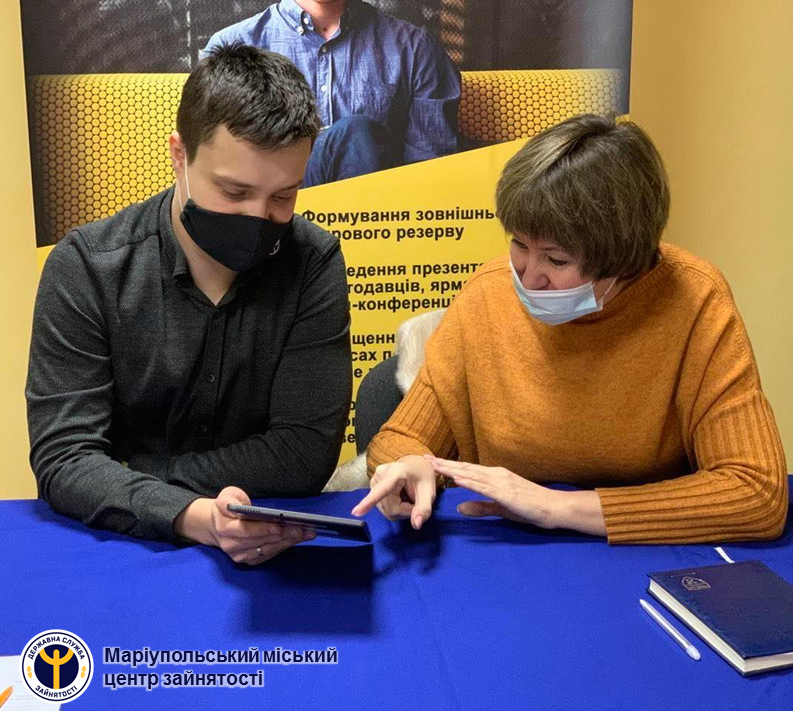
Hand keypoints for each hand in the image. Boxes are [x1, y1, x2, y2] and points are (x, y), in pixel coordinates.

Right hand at [174, 486, 314, 564]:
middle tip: (302, 529)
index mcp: (224, 527)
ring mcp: (239, 555)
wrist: (215, 524)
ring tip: (306, 533)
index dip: (263, 529)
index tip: (280, 526)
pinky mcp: (247, 560)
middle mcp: (231, 545)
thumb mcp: (226, 496)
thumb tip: (243, 508)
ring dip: (287, 542)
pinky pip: (267, 555)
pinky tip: (296, 539)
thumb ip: (230, 500)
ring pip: (266, 550)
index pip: (245, 531)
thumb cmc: (227, 507)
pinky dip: (283, 547)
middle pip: (260, 541)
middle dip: (283, 535)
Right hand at [351, 455, 436, 529]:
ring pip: (383, 508)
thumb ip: (424, 508)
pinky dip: (392, 506)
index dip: (369, 502)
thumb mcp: (429, 491)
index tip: (356, 512)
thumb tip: (416, 524)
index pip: (382, 490)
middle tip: (414, 502)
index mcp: (396, 472)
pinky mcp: (372, 484)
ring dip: (397, 509)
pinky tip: (398, 497)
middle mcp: (381, 474)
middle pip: (388, 507)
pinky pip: (380, 504)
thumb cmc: (423, 475)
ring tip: (406, 498)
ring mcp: (374, 479)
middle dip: (403, 510)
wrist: (415, 464)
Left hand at [427, 456, 605, 535]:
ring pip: (472, 474)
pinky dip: (469, 481)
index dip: (448, 466)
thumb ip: (480, 507)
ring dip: (452, 469)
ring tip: (435, 465)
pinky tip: (457, 479)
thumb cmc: (529, 507)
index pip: (467, 470)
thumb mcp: (500, 508)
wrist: (553, 507)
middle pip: (465, 468)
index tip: (432, 462)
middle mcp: (496, 474)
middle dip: (445, 463)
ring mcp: (501, 481)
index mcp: (495, 476)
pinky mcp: (506, 492)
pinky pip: (484, 486)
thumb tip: (459, 508)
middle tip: (425, 458)